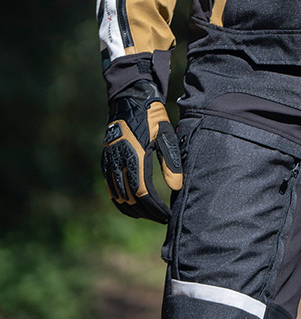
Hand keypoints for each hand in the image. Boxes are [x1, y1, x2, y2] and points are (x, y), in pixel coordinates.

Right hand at [101, 80, 182, 222]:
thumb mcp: (167, 136)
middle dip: (147, 213)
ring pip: (118, 196)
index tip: (168, 216)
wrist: (130, 99)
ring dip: (134, 210)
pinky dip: (121, 201)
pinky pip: (111, 188)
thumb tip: (177, 187)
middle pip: (131, 199)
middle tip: (162, 219)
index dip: (156, 208)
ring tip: (150, 216)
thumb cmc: (153, 117)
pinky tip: (133, 205)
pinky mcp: (106, 161)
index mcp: (136, 157)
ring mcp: (110, 162)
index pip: (144, 193)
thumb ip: (171, 162)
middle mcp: (119, 162)